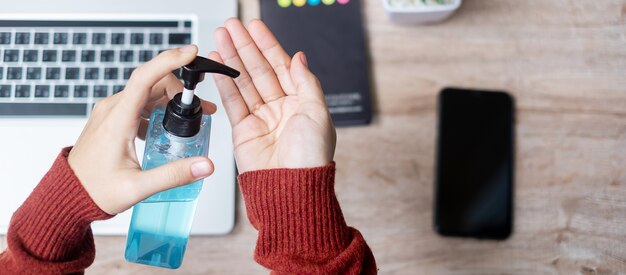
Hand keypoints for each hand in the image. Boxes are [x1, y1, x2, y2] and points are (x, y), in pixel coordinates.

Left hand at [68, 46, 215, 214]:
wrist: (68, 194)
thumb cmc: (95, 190)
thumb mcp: (138, 187)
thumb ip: (174, 175)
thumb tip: (204, 165)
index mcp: (118, 119)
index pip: (145, 77)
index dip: (169, 61)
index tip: (190, 53)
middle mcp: (112, 109)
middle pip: (152, 83)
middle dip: (180, 91)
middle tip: (200, 110)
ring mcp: (111, 112)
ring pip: (147, 92)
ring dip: (170, 100)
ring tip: (188, 121)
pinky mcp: (112, 118)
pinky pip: (138, 103)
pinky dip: (157, 108)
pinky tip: (165, 129)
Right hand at [210, 19, 335, 172]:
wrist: (291, 189)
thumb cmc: (311, 158)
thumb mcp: (317, 114)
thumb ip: (306, 82)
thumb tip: (299, 57)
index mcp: (302, 102)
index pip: (282, 66)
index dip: (268, 45)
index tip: (255, 27)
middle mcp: (281, 108)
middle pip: (260, 70)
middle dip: (244, 46)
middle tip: (231, 26)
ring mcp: (261, 118)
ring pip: (243, 81)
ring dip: (231, 59)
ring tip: (219, 38)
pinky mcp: (243, 130)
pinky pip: (233, 100)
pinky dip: (224, 82)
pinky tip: (217, 65)